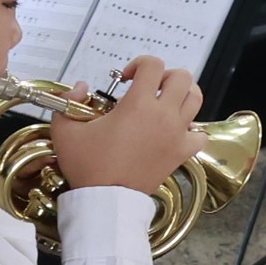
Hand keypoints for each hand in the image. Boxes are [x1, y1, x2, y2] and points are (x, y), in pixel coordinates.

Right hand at [50, 57, 202, 194]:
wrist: (106, 200)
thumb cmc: (88, 165)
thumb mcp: (65, 131)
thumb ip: (69, 101)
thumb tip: (81, 86)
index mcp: (138, 104)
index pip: (153, 65)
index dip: (139, 63)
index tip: (126, 79)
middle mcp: (163, 115)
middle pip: (182, 77)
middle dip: (165, 76)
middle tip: (149, 89)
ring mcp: (176, 134)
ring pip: (196, 99)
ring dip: (183, 95)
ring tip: (166, 103)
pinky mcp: (181, 153)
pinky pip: (200, 135)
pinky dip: (194, 130)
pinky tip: (177, 131)